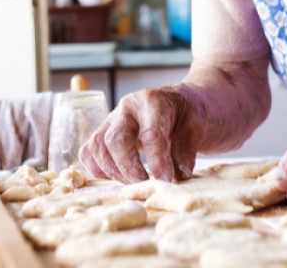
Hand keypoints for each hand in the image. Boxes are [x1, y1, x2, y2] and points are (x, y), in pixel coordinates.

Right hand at [78, 85, 202, 182]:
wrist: (180, 103)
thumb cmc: (189, 113)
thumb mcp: (197, 125)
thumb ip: (186, 149)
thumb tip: (177, 176)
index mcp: (153, 101)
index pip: (150, 133)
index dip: (157, 161)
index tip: (165, 181)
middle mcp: (127, 107)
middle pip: (115, 139)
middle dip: (129, 169)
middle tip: (147, 186)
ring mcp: (112, 119)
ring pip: (98, 146)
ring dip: (114, 172)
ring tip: (136, 183)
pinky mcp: (104, 132)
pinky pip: (89, 151)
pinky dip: (98, 169)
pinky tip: (117, 178)